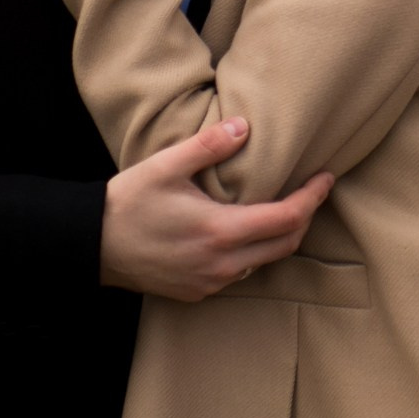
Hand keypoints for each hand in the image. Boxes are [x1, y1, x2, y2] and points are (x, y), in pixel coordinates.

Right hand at [99, 116, 335, 302]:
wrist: (91, 246)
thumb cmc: (127, 203)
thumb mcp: (165, 166)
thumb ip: (208, 146)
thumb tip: (245, 126)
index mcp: (221, 231)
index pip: (288, 219)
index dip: (313, 198)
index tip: (327, 178)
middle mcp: (222, 263)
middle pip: (286, 245)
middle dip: (305, 218)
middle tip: (313, 191)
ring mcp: (211, 282)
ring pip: (264, 261)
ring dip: (280, 237)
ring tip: (284, 207)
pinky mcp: (197, 292)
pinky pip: (240, 273)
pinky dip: (253, 252)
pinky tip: (246, 231)